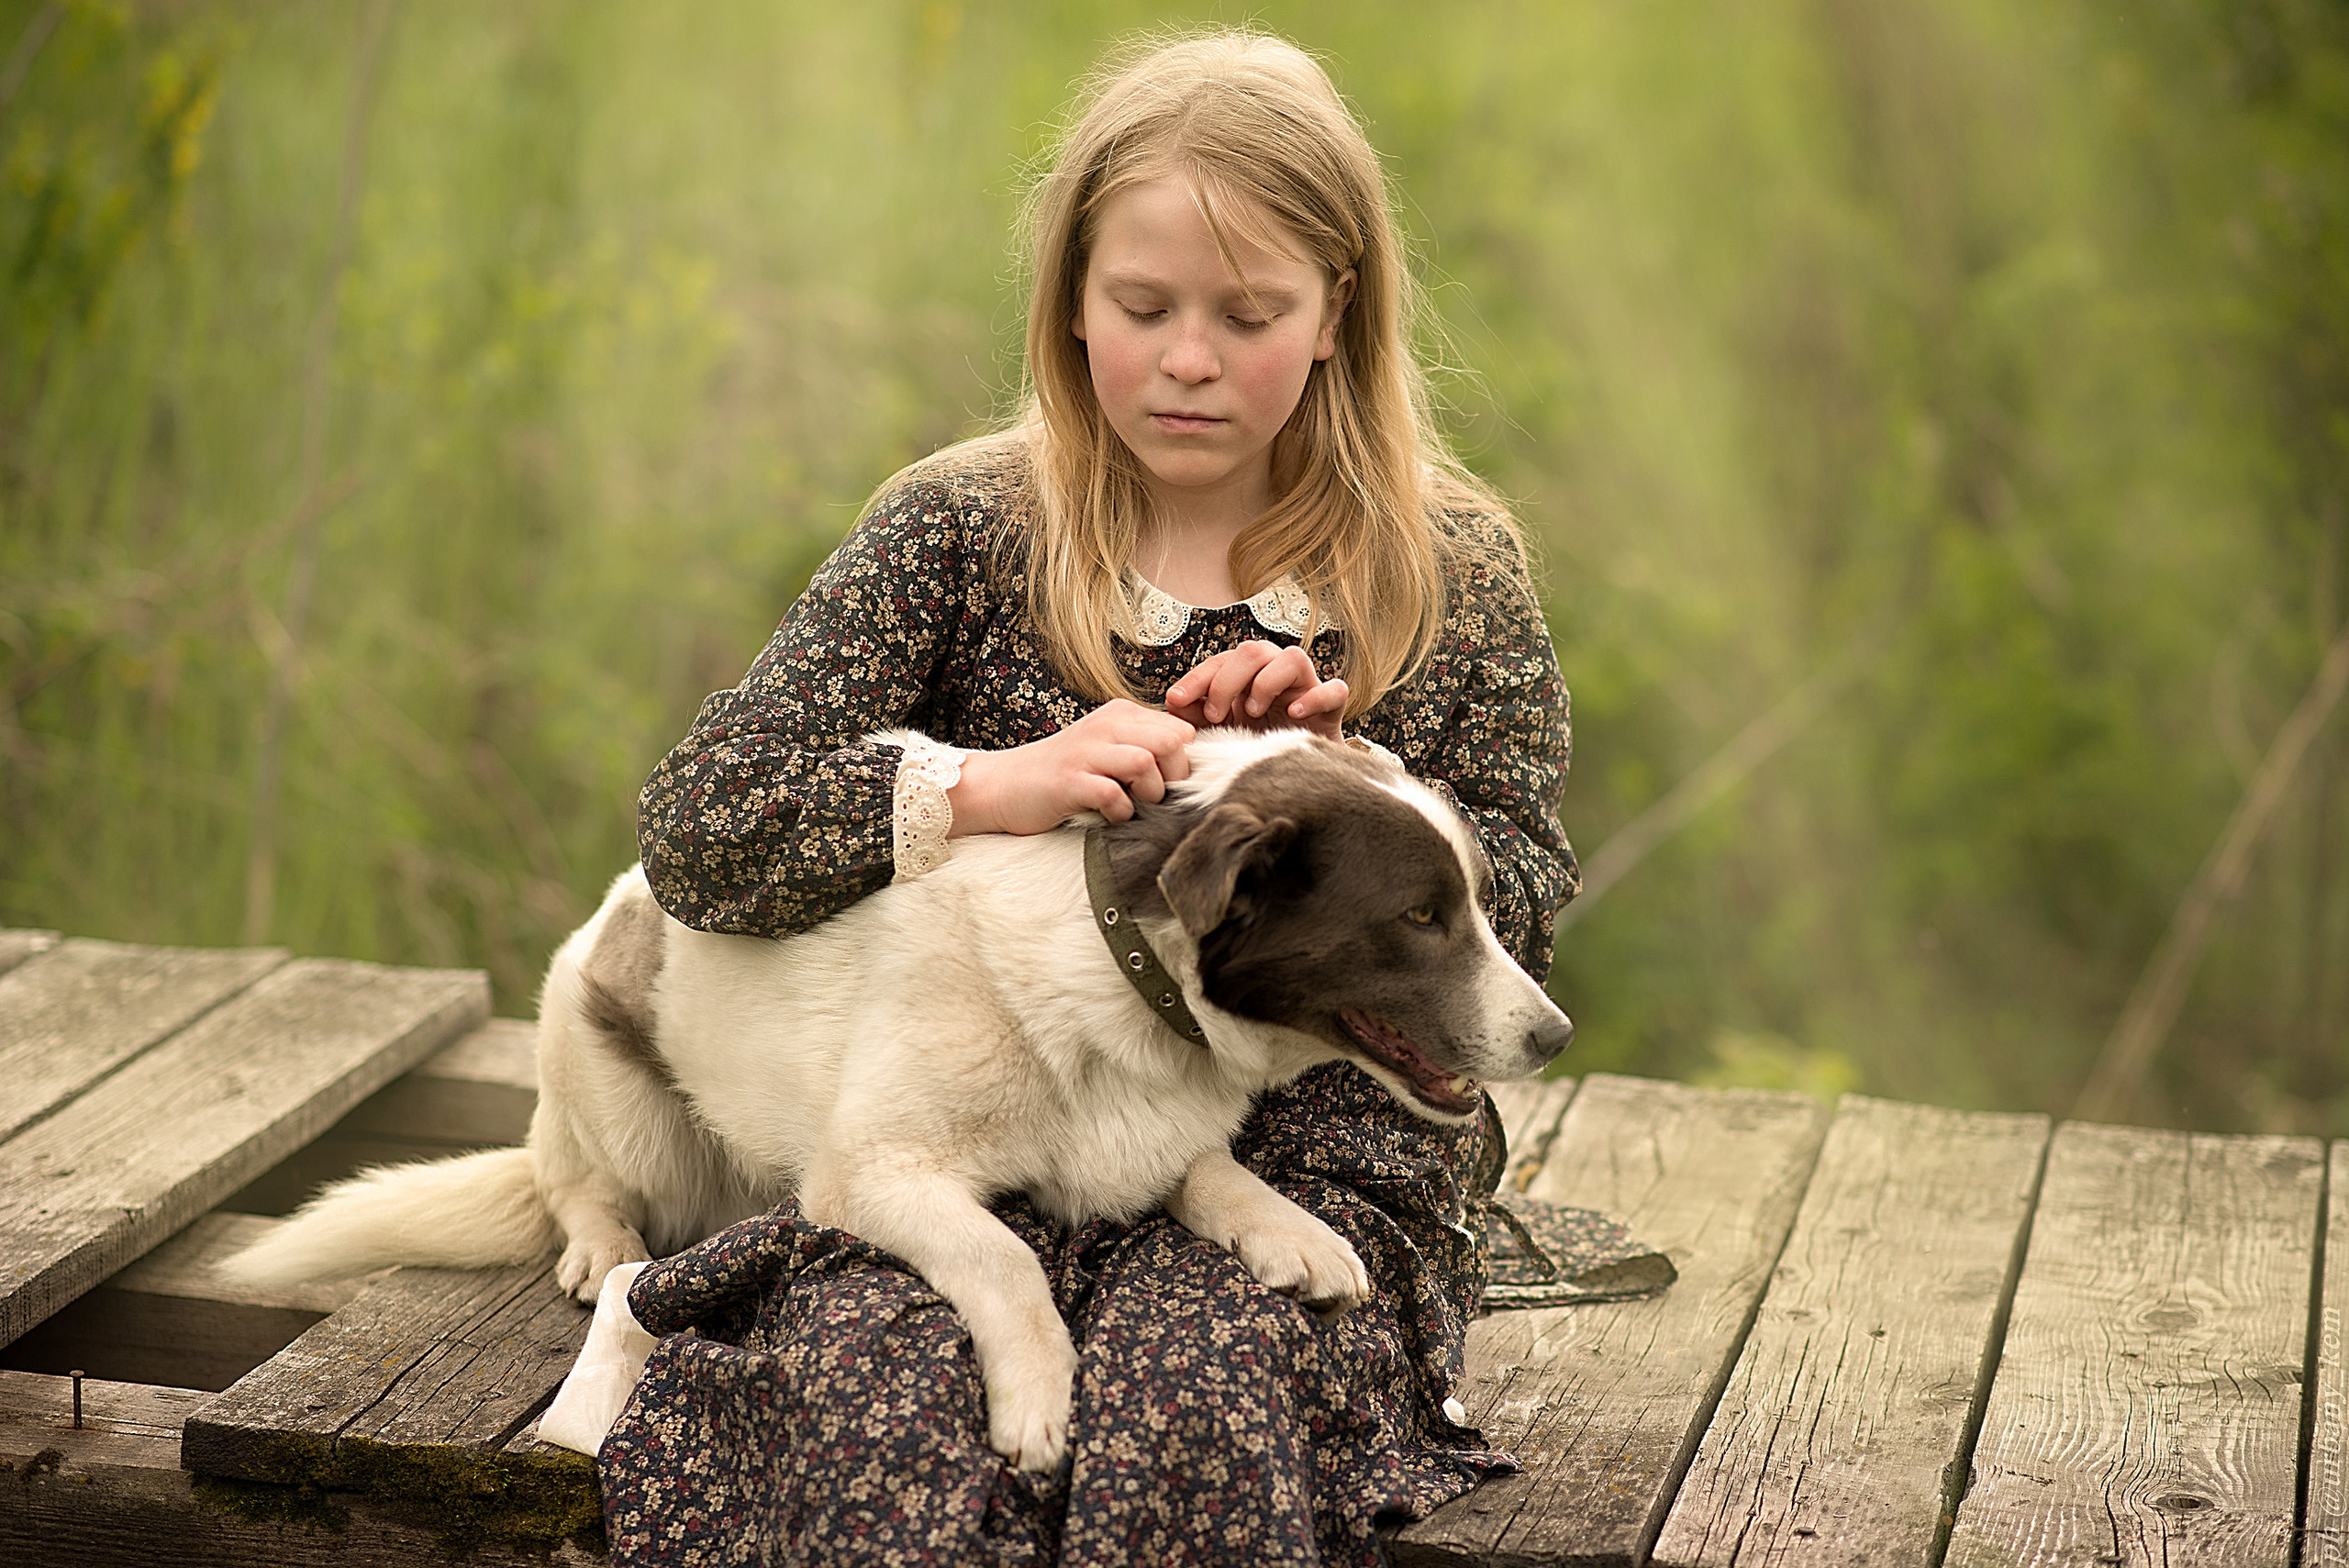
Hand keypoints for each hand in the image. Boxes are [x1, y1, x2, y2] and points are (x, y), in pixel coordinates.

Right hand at [947, 699, 1193, 835]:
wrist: (1002, 786)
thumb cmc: (1063, 774)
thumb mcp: (1106, 748)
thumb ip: (1142, 748)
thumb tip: (1189, 769)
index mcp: (1119, 714)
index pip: (1179, 729)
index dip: (1182, 761)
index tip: (1167, 782)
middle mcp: (1104, 726)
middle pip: (1171, 740)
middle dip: (1174, 775)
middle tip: (1155, 796)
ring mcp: (1085, 752)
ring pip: (1145, 763)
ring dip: (1149, 793)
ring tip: (1133, 804)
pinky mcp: (1069, 781)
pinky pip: (1113, 794)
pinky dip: (1120, 812)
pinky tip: (1109, 815)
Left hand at [1164, 641, 1347, 739]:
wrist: (1297, 778)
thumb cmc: (1255, 749)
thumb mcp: (1221, 733)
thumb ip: (1197, 716)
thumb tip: (1172, 702)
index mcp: (1247, 676)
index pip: (1221, 662)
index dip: (1197, 677)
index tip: (1176, 700)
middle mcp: (1276, 674)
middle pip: (1254, 650)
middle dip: (1227, 680)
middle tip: (1216, 714)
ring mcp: (1306, 688)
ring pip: (1293, 657)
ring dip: (1266, 682)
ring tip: (1253, 712)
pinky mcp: (1331, 709)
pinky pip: (1334, 690)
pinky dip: (1315, 698)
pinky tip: (1294, 715)